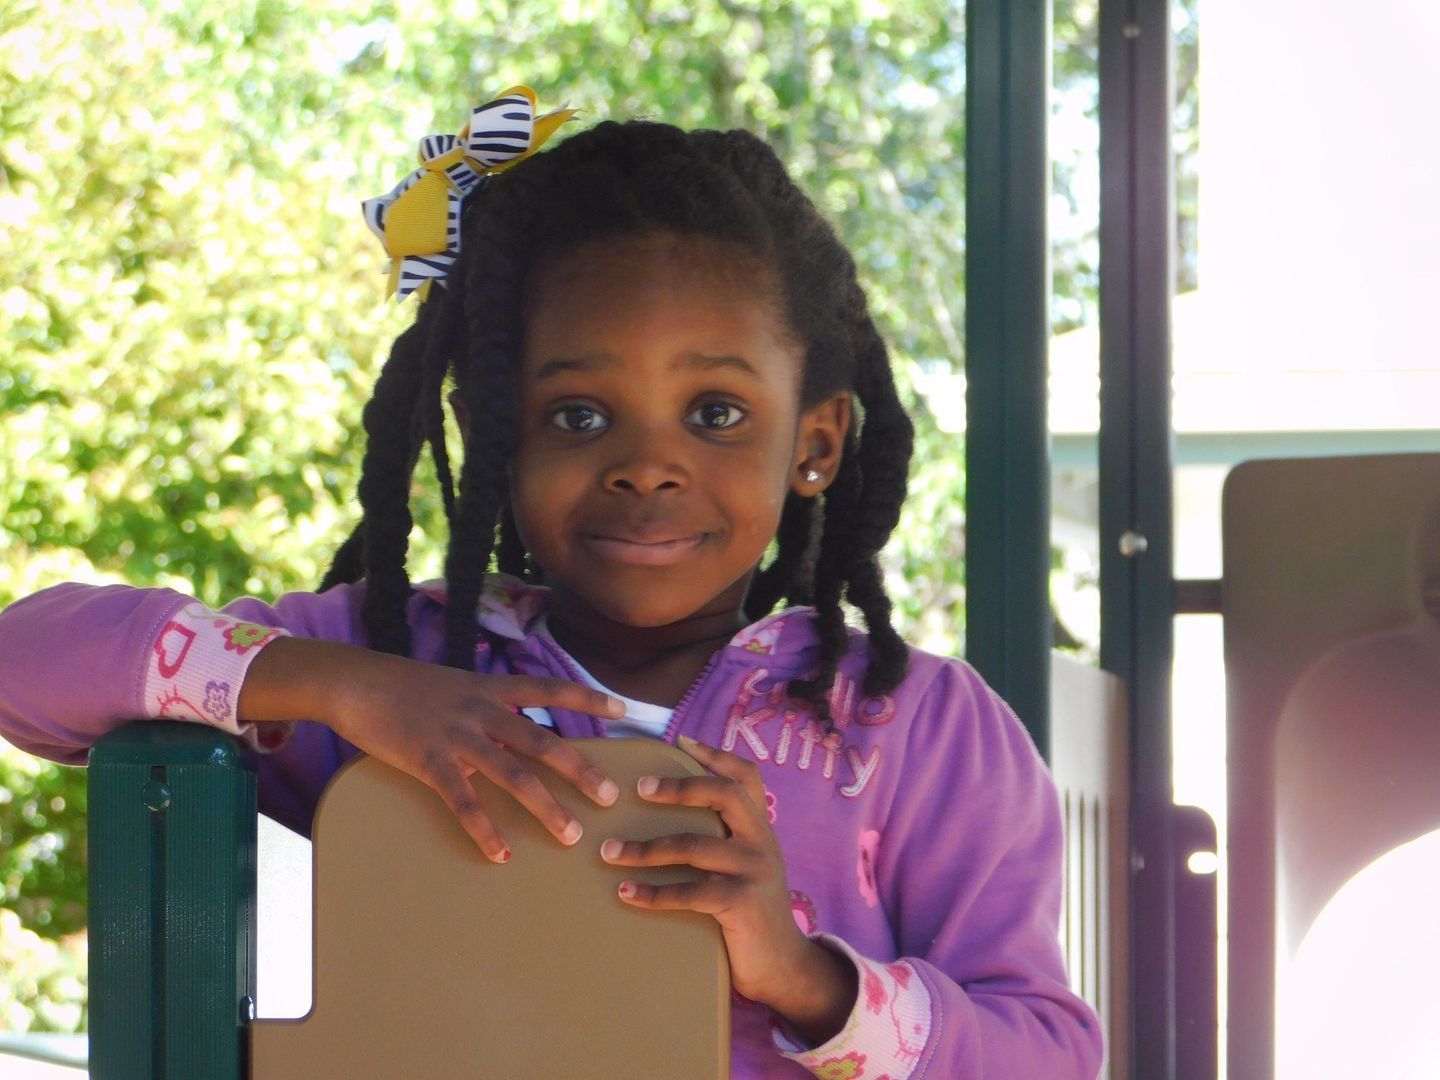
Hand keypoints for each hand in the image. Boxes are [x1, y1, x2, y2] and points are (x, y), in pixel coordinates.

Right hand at [237, 637, 624, 861]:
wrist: (356, 681)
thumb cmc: (405, 687)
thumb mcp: (455, 686)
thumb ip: (485, 708)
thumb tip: (510, 734)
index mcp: (491, 689)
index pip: (550, 688)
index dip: (587, 698)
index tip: (622, 709)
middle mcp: (483, 710)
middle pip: (544, 740)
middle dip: (581, 770)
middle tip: (610, 796)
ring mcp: (458, 735)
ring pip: (513, 774)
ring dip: (546, 807)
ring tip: (571, 835)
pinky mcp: (429, 760)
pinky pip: (464, 800)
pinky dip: (485, 829)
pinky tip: (501, 854)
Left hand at [598, 735, 857, 1043]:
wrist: (783, 966)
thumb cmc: (752, 913)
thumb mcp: (748, 867)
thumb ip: (727, 841)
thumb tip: (676, 820)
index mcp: (761, 828)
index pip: (746, 776)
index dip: (716, 755)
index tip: (681, 739)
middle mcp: (761, 842)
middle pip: (724, 794)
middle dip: (678, 787)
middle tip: (638, 789)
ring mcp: (754, 871)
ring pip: (692, 846)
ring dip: (644, 848)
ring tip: (608, 852)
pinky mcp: (742, 902)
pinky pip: (689, 892)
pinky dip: (652, 893)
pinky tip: (625, 892)